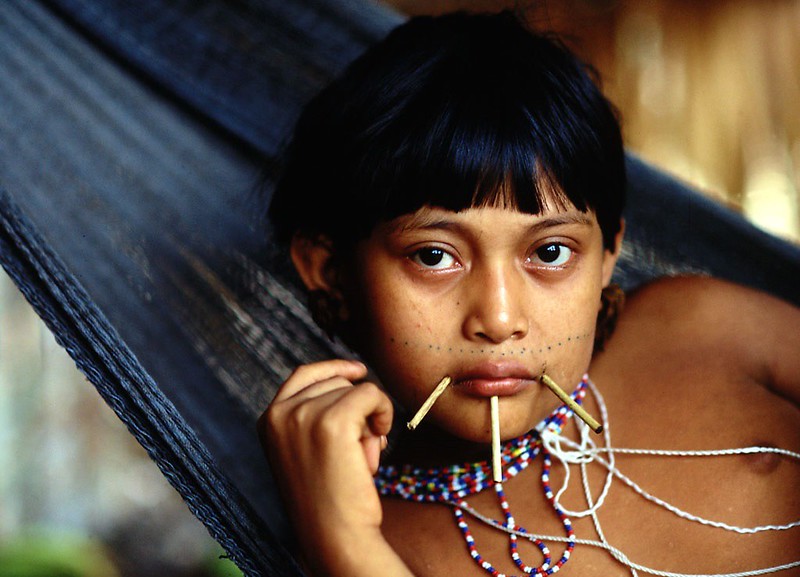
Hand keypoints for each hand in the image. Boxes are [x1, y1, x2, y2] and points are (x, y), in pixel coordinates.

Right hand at [258, 359, 401, 575]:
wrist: (334, 537)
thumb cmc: (329, 500)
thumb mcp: (308, 451)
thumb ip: (317, 416)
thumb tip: (355, 378)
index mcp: (268, 420)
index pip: (303, 374)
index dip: (335, 368)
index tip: (360, 371)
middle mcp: (279, 413)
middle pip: (335, 381)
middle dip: (357, 408)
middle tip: (362, 446)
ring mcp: (304, 414)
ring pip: (355, 389)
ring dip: (371, 417)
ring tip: (364, 456)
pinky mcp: (333, 421)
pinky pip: (371, 394)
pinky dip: (384, 413)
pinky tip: (380, 443)